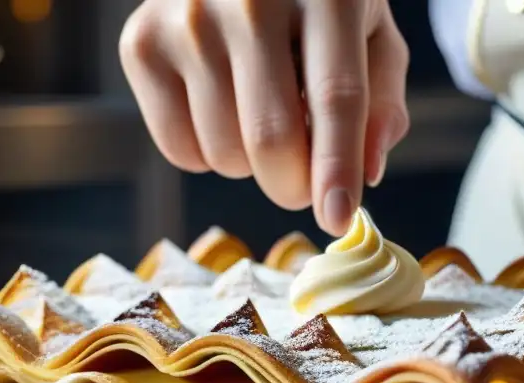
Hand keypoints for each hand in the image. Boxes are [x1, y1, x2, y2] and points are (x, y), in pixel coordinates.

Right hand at [120, 0, 409, 234]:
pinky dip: (208, 155)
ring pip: (226, 154)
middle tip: (305, 180)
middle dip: (295, 186)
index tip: (337, 220)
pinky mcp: (141, 45)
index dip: (337, 170)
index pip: (335, 99)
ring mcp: (187, 20)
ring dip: (253, 165)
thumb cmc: (316, 4)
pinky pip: (180, 150)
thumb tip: (367, 174)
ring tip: (261, 116)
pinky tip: (222, 109)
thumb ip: (382, 103)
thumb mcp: (371, 36)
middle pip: (272, 139)